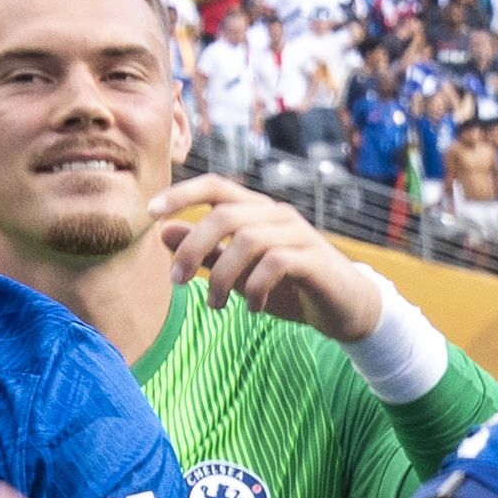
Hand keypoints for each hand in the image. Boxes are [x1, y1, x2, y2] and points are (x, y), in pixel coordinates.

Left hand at [154, 172, 392, 339]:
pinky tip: (253, 308)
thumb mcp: (240, 272)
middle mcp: (278, 215)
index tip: (150, 213)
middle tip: (176, 282)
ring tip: (215, 306)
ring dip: (222, 277)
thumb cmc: (292, 288)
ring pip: (247, 240)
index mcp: (258, 212)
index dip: (181, 194)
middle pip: (224, 215)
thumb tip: (163, 232)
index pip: (216, 186)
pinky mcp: (315, 259)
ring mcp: (300, 235)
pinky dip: (256, 288)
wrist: (347, 311)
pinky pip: (275, 263)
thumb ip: (206, 252)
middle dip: (192, 249)